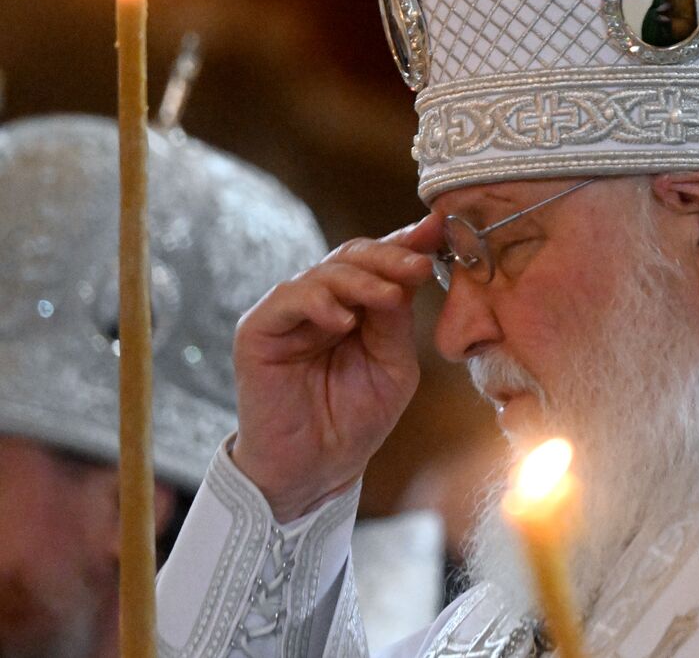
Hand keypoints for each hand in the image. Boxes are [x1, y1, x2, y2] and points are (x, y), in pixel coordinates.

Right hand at [230, 216, 441, 520]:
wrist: (316, 469)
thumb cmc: (355, 419)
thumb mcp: (393, 365)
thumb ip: (397, 320)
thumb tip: (412, 270)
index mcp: (356, 305)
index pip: (380, 262)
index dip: (408, 243)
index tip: (438, 230)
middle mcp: (321, 300)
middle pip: (354, 256)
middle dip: (390, 256)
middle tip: (419, 264)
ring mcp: (289, 312)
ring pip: (324, 272)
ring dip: (362, 280)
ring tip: (389, 296)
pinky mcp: (258, 330)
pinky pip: (288, 299)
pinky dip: (319, 302)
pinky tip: (343, 320)